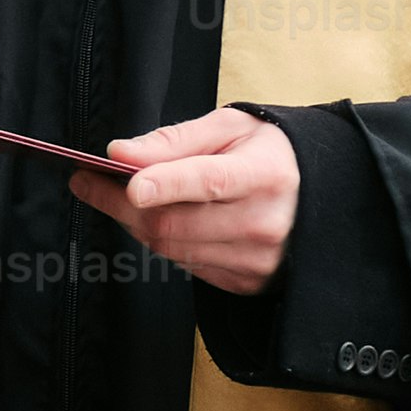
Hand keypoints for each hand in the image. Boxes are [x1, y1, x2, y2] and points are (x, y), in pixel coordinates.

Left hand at [72, 104, 298, 294]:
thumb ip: (174, 140)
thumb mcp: (231, 128)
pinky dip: (163, 241)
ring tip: (119, 195)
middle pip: (174, 223)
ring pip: (171, 248)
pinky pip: (185, 265)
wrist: (322, 197)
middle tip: (88, 179)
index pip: (208, 181)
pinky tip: (161, 217)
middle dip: (121, 204)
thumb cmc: (270, 153)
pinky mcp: (246, 282)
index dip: (166, 184)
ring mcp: (255, 259)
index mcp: (265, 175)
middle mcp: (264, 223)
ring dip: (135, 222)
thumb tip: (120, 153)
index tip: (128, 183)